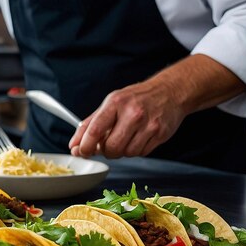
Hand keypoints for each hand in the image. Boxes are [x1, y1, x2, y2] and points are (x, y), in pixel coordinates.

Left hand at [69, 54, 245, 158]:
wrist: (170, 91)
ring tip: (125, 137)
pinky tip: (138, 138)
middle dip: (105, 151)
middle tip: (107, 145)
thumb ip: (90, 125)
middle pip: (111, 147)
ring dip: (122, 151)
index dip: (85, 145)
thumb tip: (74, 145)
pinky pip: (141, 153)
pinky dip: (135, 150)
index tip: (80, 151)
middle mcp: (133, 113)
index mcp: (116, 103)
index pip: (96, 129)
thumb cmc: (136, 98)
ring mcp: (148, 124)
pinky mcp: (160, 134)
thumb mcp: (111, 104)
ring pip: (126, 153)